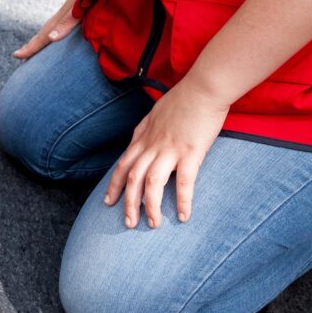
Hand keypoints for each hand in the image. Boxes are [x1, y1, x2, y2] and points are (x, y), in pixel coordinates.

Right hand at [14, 0, 97, 59]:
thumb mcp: (81, 3)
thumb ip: (67, 21)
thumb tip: (51, 38)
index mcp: (65, 14)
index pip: (44, 34)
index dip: (32, 47)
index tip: (16, 55)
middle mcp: (66, 11)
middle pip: (46, 30)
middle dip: (34, 43)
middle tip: (20, 55)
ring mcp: (73, 6)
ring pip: (55, 25)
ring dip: (45, 37)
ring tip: (38, 45)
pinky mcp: (82, 3)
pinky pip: (65, 22)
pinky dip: (58, 29)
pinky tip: (63, 31)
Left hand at [104, 81, 229, 227]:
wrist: (204, 87)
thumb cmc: (183, 98)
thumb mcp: (155, 113)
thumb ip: (145, 129)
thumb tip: (137, 140)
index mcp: (144, 137)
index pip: (123, 165)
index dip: (114, 185)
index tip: (108, 202)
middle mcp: (152, 146)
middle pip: (133, 179)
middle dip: (128, 203)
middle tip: (128, 223)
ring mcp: (170, 150)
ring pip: (152, 184)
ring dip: (150, 207)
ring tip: (153, 225)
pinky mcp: (191, 153)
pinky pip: (184, 182)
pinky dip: (182, 200)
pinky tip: (183, 216)